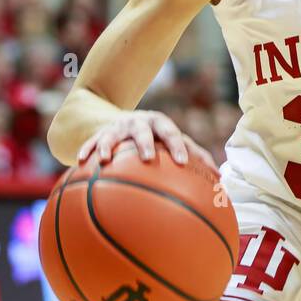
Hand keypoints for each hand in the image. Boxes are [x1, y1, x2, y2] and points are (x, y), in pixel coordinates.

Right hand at [76, 111, 216, 169]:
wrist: (125, 119)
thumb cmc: (158, 137)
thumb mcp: (174, 142)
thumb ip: (196, 156)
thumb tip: (221, 181)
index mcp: (160, 124)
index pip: (172, 133)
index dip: (178, 146)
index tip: (183, 162)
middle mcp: (139, 122)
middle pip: (143, 130)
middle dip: (146, 143)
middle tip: (148, 158)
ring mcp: (118, 127)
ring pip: (112, 134)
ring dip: (108, 146)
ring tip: (104, 160)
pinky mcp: (100, 133)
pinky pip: (91, 142)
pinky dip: (86, 150)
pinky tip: (79, 161)